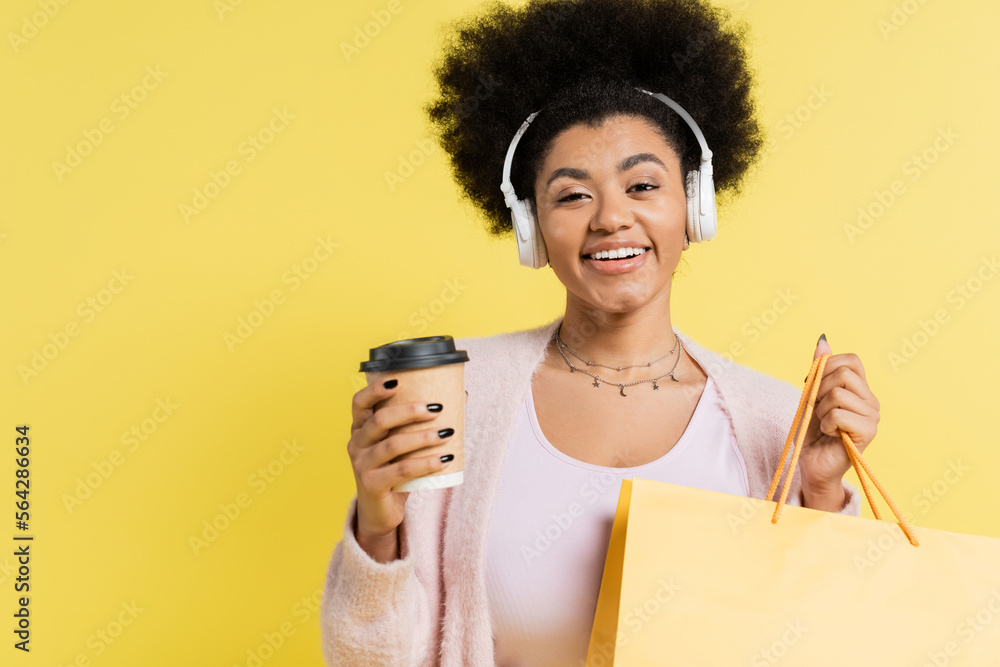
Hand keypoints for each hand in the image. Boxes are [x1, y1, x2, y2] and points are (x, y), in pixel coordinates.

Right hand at [347, 379, 455, 561]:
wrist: (381, 511)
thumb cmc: (394, 471)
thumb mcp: (401, 446)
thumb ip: (420, 424)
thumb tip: (459, 396)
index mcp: (360, 429)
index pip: (359, 403)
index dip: (375, 390)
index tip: (398, 381)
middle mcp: (356, 444)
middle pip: (380, 420)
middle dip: (409, 412)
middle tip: (436, 409)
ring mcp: (362, 465)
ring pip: (393, 445)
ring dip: (422, 438)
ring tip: (446, 433)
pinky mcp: (372, 485)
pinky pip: (402, 470)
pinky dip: (426, 463)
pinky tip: (444, 460)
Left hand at [798, 335, 880, 510]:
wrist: (813, 463)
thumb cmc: (813, 431)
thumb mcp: (811, 395)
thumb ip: (819, 369)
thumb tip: (823, 340)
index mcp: (861, 389)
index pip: (851, 360)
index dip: (827, 368)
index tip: (815, 388)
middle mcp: (871, 401)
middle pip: (843, 375)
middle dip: (819, 391)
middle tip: (819, 410)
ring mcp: (872, 417)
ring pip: (838, 394)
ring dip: (821, 410)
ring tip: (825, 424)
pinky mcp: (868, 432)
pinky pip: (838, 415)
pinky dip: (825, 424)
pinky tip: (830, 435)